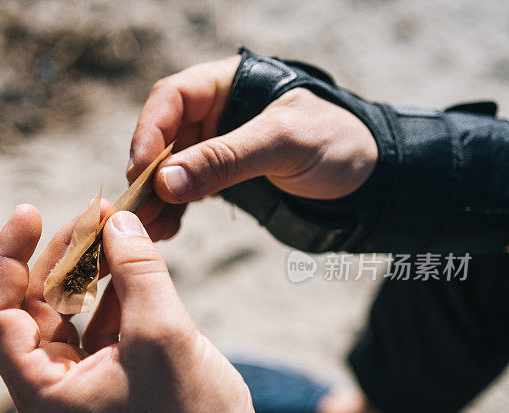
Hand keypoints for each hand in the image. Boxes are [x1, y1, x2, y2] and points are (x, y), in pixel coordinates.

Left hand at [0, 205, 363, 412]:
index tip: (28, 212)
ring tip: (117, 230)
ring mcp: (79, 388)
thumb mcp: (163, 331)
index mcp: (42, 392)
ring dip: (91, 272)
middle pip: (34, 308)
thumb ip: (136, 268)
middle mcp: (50, 391)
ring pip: (69, 315)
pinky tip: (134, 266)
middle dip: (62, 257)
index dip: (7, 258)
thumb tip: (116, 221)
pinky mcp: (108, 383)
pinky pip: (97, 328)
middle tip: (93, 213)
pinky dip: (114, 296)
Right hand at [129, 55, 376, 237]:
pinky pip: (187, 191)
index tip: (140, 170)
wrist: (373, 177)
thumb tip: (165, 182)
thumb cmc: (338, 141)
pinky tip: (169, 230)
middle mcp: (214, 113)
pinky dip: (174, 210)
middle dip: (147, 175)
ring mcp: (215, 146)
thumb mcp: (283, 144)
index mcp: (227, 85)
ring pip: (170, 168)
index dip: (149, 131)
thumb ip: (225, 159)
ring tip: (151, 229)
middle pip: (163, 137)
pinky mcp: (221, 176)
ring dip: (157, 198)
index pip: (171, 98)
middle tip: (136, 211)